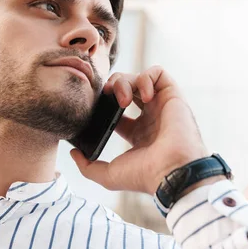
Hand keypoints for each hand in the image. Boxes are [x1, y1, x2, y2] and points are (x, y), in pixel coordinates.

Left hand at [70, 66, 209, 194]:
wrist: (171, 172)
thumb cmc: (144, 176)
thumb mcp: (108, 175)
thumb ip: (87, 166)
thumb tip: (74, 153)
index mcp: (139, 134)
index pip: (118, 110)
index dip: (105, 104)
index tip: (96, 108)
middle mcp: (151, 118)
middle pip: (127, 89)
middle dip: (114, 86)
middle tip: (107, 96)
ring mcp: (162, 106)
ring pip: (139, 78)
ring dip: (126, 82)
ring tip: (123, 100)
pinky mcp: (173, 95)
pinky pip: (158, 72)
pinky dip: (146, 77)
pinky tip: (143, 95)